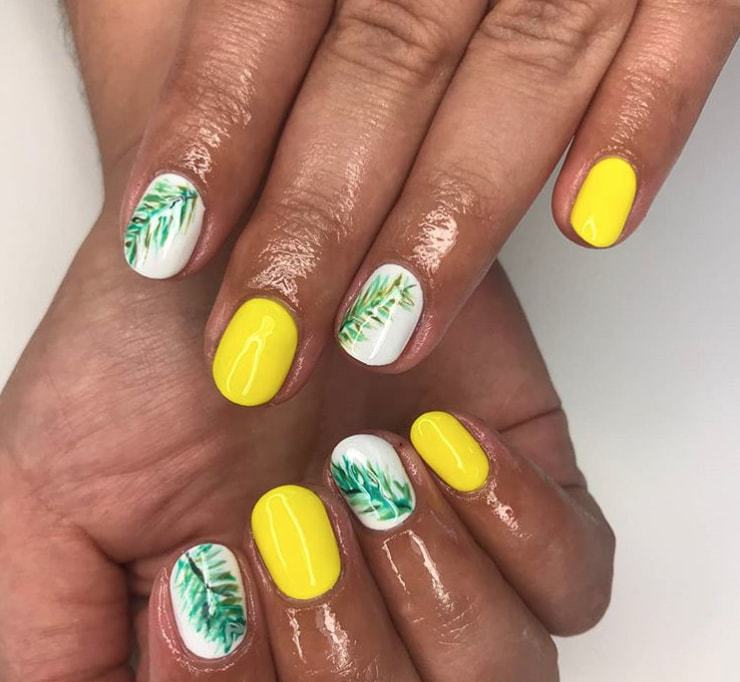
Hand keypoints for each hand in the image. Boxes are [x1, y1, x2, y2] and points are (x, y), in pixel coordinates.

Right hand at [0, 214, 612, 681]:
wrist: (235, 236)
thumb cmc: (141, 353)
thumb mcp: (47, 498)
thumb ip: (60, 657)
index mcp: (241, 663)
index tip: (208, 578)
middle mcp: (350, 636)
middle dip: (342, 659)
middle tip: (290, 516)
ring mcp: (446, 577)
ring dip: (436, 596)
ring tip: (363, 466)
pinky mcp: (521, 505)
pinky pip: (576, 585)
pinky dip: (521, 530)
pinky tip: (441, 443)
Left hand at [109, 0, 737, 405]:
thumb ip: (194, 19)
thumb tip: (146, 126)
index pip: (267, 8)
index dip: (218, 125)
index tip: (170, 245)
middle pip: (383, 63)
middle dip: (321, 214)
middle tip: (269, 340)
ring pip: (522, 69)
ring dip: (455, 216)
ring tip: (389, 336)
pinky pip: (685, 24)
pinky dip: (643, 120)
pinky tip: (593, 225)